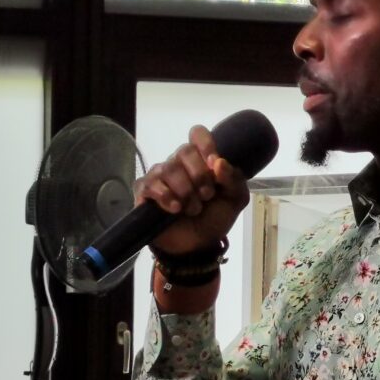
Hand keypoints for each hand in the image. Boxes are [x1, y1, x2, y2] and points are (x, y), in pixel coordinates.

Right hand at [134, 125, 250, 255]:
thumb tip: (219, 162)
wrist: (197, 245)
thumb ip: (233, 179)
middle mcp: (178, 163)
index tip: (214, 164)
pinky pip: (151, 184)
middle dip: (200, 175)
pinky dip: (166, 197)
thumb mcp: (234, 200)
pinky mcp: (144, 191)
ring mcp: (160, 176)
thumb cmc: (214, 218)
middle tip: (206, 196)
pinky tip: (175, 209)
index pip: (198, 134)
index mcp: (200, 160)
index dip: (206, 145)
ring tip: (192, 209)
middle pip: (185, 150)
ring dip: (186, 192)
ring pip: (169, 169)